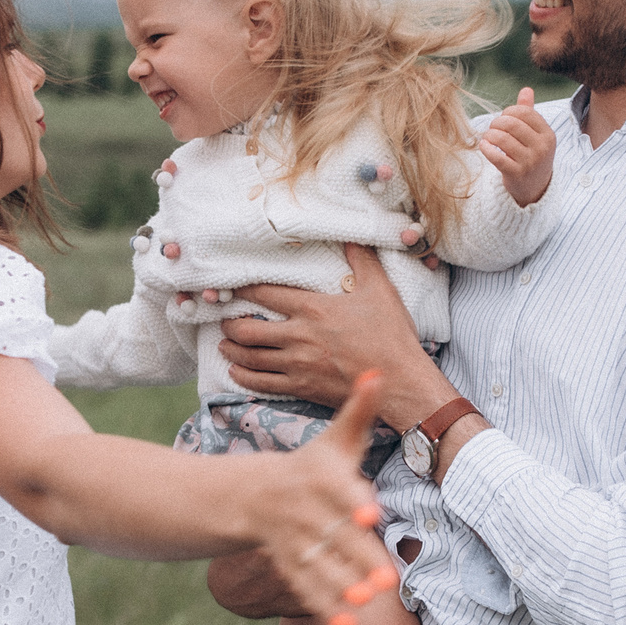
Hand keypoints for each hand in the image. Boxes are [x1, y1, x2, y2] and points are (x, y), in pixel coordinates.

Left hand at [218, 245, 457, 428]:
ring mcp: (298, 364)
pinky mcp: (301, 387)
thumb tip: (352, 237)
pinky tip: (236, 373)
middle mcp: (299, 336)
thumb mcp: (380, 290)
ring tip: (225, 345)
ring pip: (250, 358)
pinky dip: (243, 378)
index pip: (266, 294)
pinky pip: (262, 383)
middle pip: (248, 330)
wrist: (400, 381)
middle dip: (231, 325)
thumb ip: (362, 260)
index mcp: (313, 308)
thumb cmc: (392, 335)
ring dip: (232, 351)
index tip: (232, 288)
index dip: (244, 289)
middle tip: (226, 322)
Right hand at [244, 372, 399, 624]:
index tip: (370, 512)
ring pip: (321, 566)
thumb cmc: (311, 466)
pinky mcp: (291, 566)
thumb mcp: (334, 439)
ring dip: (342, 586)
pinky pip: (307, 588)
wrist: (254, 496)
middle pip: (335, 535)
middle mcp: (305, 511)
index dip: (353, 500)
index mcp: (319, 478)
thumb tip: (378, 371)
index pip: (337, 489)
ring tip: (367, 602)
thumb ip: (359, 410)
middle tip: (385, 578)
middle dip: (358, 556)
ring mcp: (295, 542)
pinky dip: (324, 608)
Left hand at [480, 88, 555, 206]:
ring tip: (488, 137)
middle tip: (492, 128)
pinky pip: (496, 156)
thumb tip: (526, 89)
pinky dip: (486, 148)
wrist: (534, 188)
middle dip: (497, 122)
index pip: (525, 112)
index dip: (509, 111)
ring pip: (502, 139)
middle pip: (512, 124)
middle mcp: (542, 148)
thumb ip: (529, 112)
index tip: (503, 118)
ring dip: (489, 135)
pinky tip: (484, 146)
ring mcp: (530, 162)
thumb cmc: (532, 155)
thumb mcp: (535, 135)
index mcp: (548, 134)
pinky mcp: (516, 174)